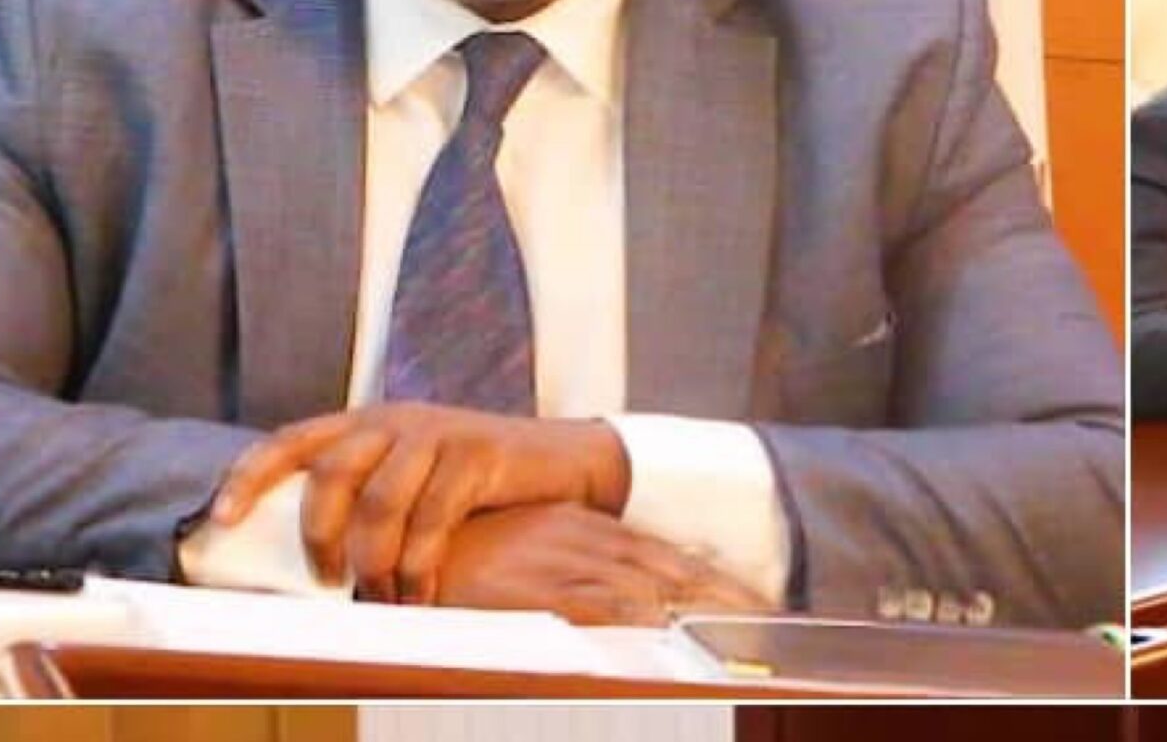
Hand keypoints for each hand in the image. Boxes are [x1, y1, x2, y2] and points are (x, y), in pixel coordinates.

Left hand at [210, 404, 630, 604]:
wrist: (564, 460)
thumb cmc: (477, 480)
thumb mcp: (414, 473)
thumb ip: (367, 491)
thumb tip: (310, 557)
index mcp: (368, 422)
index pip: (291, 441)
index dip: (249, 477)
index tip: (221, 521)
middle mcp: (396, 419)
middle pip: (331, 471)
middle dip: (321, 534)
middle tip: (329, 580)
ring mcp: (438, 433)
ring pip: (380, 501)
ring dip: (374, 561)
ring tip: (381, 597)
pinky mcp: (478, 455)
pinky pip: (433, 518)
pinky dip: (419, 564)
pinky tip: (421, 591)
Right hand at [436, 503, 771, 624]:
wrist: (399, 544)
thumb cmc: (458, 554)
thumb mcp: (526, 552)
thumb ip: (571, 572)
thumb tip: (616, 599)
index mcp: (585, 527)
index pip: (667, 552)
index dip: (714, 577)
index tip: (756, 598)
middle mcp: (583, 539)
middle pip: (672, 569)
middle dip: (724, 595)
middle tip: (768, 616)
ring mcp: (564, 563)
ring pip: (651, 589)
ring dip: (699, 612)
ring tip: (741, 636)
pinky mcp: (539, 591)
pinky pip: (603, 609)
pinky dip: (644, 624)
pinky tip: (674, 639)